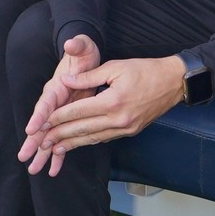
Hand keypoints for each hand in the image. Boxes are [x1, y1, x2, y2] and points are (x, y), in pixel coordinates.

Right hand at [19, 34, 102, 175]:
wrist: (85, 58)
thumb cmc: (83, 54)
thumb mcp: (83, 47)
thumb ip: (78, 46)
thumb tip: (72, 42)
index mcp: (56, 86)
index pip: (45, 102)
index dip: (38, 116)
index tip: (31, 129)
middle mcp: (53, 101)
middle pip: (40, 123)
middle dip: (33, 141)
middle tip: (24, 156)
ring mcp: (59, 112)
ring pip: (48, 135)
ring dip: (42, 153)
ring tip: (34, 170)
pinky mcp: (66, 118)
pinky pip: (61, 138)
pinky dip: (57, 154)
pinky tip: (53, 170)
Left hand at [19, 41, 184, 177]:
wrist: (174, 82)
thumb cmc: (145, 70)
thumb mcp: (115, 67)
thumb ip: (89, 76)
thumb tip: (66, 81)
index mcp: (112, 101)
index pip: (77, 112)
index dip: (57, 118)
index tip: (40, 122)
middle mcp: (118, 119)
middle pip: (81, 130)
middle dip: (58, 135)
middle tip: (40, 141)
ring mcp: (125, 128)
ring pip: (92, 138)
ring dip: (71, 144)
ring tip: (52, 148)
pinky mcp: (130, 131)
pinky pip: (104, 138)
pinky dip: (87, 141)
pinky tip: (76, 143)